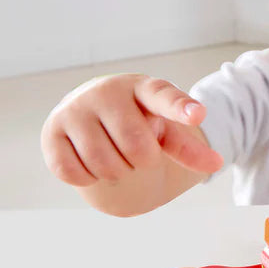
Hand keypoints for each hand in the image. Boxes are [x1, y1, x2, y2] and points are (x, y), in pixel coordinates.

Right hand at [41, 74, 222, 186]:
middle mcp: (106, 92)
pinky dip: (87, 178)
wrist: (93, 110)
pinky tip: (91, 162)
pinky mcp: (52, 132)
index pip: (164, 97)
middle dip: (142, 161)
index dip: (181, 107)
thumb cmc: (138, 120)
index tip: (198, 114)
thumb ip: (188, 147)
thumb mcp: (165, 129)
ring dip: (116, 172)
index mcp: (143, 89)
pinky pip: (73, 173)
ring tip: (116, 155)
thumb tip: (216, 163)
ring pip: (104, 164)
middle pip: (136, 147)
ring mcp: (75, 109)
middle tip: (137, 152)